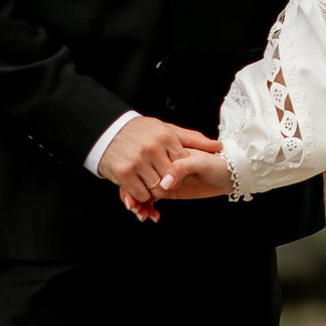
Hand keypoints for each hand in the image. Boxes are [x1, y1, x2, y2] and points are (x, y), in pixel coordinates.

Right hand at [100, 117, 221, 221]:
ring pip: (157, 189)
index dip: (181, 172)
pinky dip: (141, 195)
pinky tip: (139, 187)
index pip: (183, 164)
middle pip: (172, 179)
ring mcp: (137, 161)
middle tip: (163, 181)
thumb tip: (218, 146)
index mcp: (166, 137)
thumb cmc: (140, 131)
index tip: (175, 172)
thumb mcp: (168, 129)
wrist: (107, 130)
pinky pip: (141, 194)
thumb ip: (193, 139)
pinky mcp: (123, 173)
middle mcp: (152, 148)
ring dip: (155, 191)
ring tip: (150, 182)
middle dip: (169, 184)